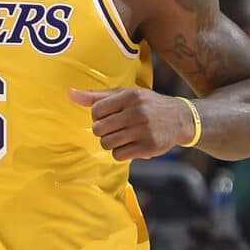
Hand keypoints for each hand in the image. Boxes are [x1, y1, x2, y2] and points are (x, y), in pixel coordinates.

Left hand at [68, 87, 193, 160]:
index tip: (108, 117)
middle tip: (115, 128)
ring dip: (110, 143)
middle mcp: (137, 112)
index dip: (97, 117)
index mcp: (129, 96)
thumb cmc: (146, 105)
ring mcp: (144, 130)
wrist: (180, 118)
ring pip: (107, 144)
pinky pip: (119, 155)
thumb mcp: (125, 94)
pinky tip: (130, 145)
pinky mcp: (149, 147)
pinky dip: (120, 153)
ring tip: (121, 137)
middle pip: (99, 129)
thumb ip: (96, 96)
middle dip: (103, 131)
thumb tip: (69, 93)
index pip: (95, 111)